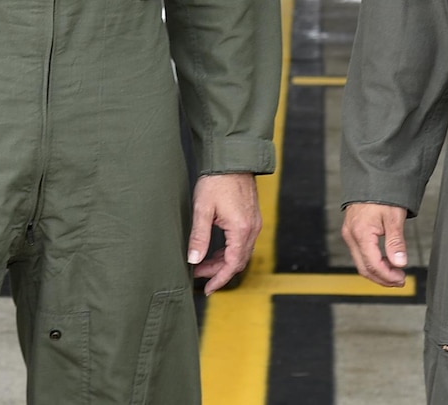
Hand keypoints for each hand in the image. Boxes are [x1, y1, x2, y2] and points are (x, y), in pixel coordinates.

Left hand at [189, 173, 260, 293]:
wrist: (233, 159)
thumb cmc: (217, 181)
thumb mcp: (202, 209)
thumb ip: (199, 237)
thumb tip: (194, 260)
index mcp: (240, 229)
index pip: (232, 265)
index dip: (219, 279)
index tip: (207, 288)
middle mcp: (252, 228)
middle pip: (238, 261)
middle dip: (219, 271)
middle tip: (199, 275)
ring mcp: (253, 223)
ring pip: (241, 252)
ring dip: (223, 261)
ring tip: (203, 263)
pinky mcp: (251, 217)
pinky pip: (243, 242)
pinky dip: (229, 250)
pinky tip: (215, 249)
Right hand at [340, 202, 408, 286]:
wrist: (371, 178)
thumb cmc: (383, 194)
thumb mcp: (394, 218)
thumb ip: (396, 243)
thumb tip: (399, 263)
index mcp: (361, 233)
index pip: (373, 264)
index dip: (387, 276)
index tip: (401, 279)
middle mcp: (351, 235)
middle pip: (364, 268)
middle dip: (383, 278)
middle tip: (400, 280)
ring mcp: (349, 234)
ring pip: (361, 263)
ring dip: (378, 272)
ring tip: (395, 273)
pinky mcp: (352, 232)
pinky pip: (360, 254)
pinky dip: (373, 262)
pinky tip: (386, 262)